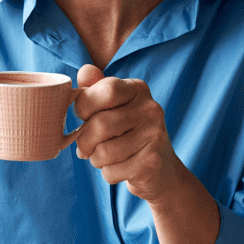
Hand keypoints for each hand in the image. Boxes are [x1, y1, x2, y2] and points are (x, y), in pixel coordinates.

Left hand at [73, 64, 180, 200]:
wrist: (160, 168)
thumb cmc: (127, 132)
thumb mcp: (113, 106)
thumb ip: (96, 88)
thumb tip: (84, 70)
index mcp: (138, 89)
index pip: (105, 90)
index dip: (84, 106)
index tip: (83, 116)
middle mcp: (151, 109)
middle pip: (100, 124)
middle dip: (84, 141)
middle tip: (85, 146)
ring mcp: (155, 136)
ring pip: (103, 152)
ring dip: (95, 159)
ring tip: (103, 157)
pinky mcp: (152, 163)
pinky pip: (112, 171)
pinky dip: (107, 173)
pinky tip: (119, 168)